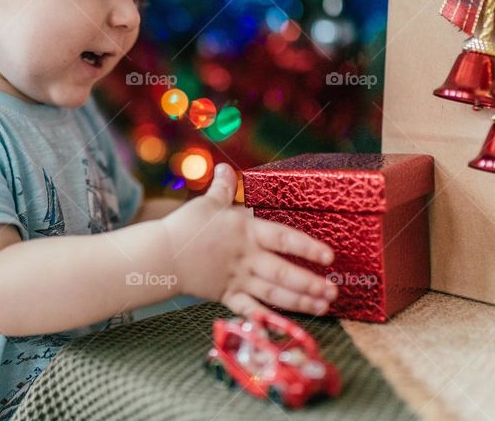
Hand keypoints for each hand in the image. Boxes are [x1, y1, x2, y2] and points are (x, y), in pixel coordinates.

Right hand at [161, 163, 336, 316]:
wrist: (161, 255)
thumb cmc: (185, 227)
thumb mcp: (207, 203)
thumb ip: (222, 187)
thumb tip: (226, 168)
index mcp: (246, 232)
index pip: (283, 238)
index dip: (308, 247)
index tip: (329, 256)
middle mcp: (246, 258)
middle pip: (283, 272)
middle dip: (311, 283)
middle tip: (333, 291)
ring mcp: (237, 279)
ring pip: (273, 293)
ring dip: (300, 301)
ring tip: (323, 306)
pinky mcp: (226, 295)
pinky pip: (250, 310)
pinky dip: (268, 319)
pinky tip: (286, 325)